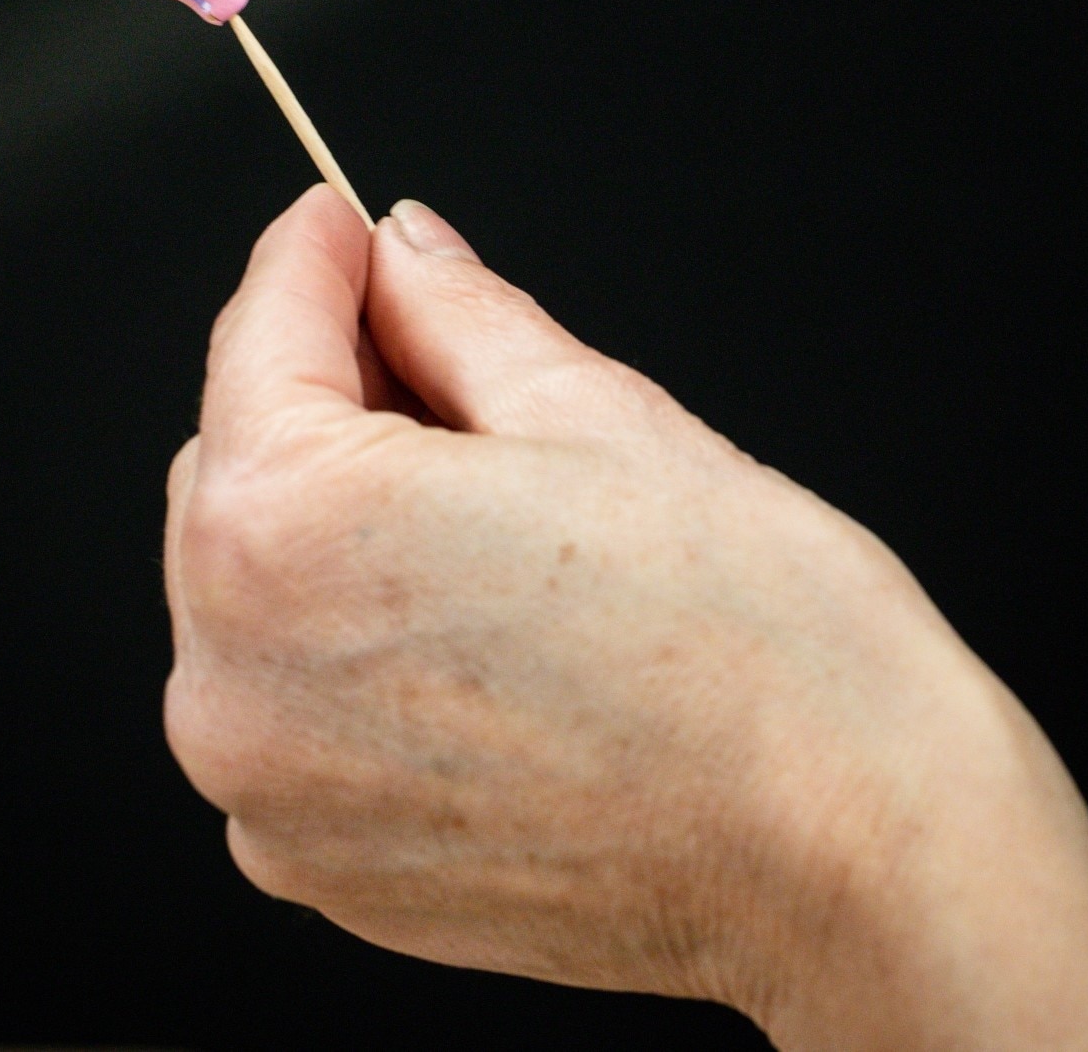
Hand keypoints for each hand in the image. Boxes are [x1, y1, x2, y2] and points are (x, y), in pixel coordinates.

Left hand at [165, 185, 1087, 1050]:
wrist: (854, 853)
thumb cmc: (755, 645)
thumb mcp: (597, 411)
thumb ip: (458, 315)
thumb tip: (404, 255)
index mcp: (289, 530)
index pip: (258, 337)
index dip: (314, 254)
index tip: (344, 222)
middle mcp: (237, 676)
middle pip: (234, 462)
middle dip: (326, 388)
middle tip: (444, 358)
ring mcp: (268, 793)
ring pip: (251, 585)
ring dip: (334, 516)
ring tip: (484, 504)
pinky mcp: (318, 865)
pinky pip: (288, 702)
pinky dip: (347, 638)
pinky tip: (473, 615)